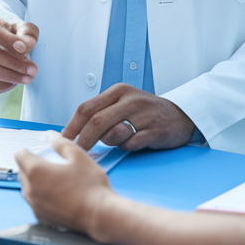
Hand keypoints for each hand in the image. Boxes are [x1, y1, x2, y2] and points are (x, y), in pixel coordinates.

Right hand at [0, 13, 39, 94]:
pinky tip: (14, 83)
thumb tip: (24, 46)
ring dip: (9, 76)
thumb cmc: (9, 34)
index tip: (25, 49)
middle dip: (12, 62)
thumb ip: (27, 34)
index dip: (7, 40)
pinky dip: (0, 85)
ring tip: (28, 78)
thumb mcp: (21, 28)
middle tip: (32, 70)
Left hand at [16, 135, 113, 235]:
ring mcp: (35, 205)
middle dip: (31, 166)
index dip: (28, 151)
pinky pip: (34, 203)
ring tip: (53, 181)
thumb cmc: (90, 185)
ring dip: (34, 182)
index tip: (38, 152)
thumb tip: (52, 136)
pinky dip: (40, 197)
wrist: (99, 216)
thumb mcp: (79, 156)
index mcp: (36, 171)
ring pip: (27, 189)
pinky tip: (56, 196)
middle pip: (22, 172)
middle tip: (48, 165)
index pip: (19, 155)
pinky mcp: (41, 217)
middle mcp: (30, 189)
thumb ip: (62, 143)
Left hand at [61, 84, 194, 150]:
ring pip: (113, 132)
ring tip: (112, 145)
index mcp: (118, 91)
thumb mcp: (123, 106)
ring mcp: (144, 115)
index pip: (86, 108)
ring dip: (107, 143)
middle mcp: (130, 100)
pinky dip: (127, 148)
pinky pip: (132, 143)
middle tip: (76, 153)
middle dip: (82, 140)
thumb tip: (77, 134)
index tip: (62, 140)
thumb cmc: (147, 113)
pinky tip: (131, 145)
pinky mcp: (156, 130)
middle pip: (96, 121)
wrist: (182, 116)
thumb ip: (103, 116)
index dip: (72, 126)